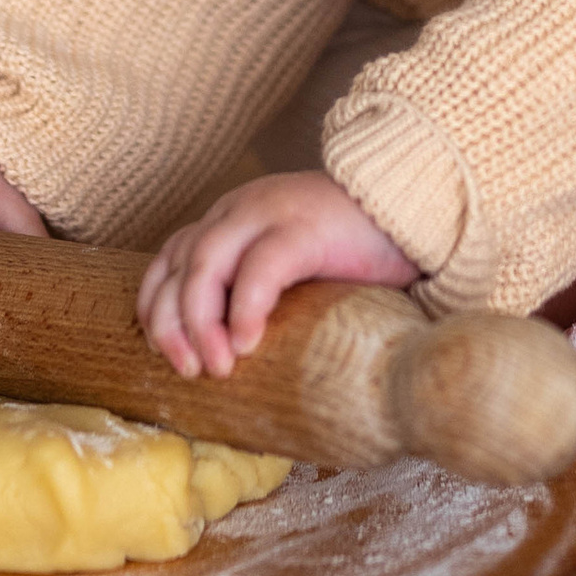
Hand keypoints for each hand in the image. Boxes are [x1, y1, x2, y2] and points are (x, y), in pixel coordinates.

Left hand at [136, 169, 415, 379]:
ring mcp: (271, 212)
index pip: (170, 257)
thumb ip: (259, 287)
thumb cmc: (359, 248)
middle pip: (179, 264)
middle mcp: (241, 209)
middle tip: (187, 370)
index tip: (164, 353)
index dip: (156, 306)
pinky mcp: (305, 228)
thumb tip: (232, 355)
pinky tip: (248, 344)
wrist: (418, 205)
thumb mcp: (294, 264)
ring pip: (206, 264)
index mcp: (233, 217)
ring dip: (201, 322)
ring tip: (216, 367)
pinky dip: (245, 308)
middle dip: (171, 323)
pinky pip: (260, 268)